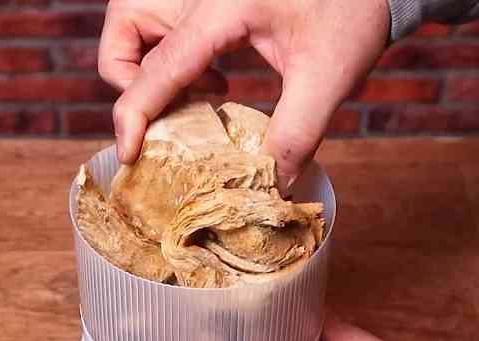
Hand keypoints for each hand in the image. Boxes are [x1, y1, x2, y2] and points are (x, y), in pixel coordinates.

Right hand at [99, 0, 389, 188]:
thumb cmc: (353, 10)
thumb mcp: (329, 77)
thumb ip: (296, 133)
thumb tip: (270, 185)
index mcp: (222, 7)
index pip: (158, 66)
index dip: (135, 114)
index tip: (129, 154)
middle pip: (124, 31)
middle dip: (133, 81)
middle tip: (177, 114)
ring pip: (134, 24)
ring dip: (147, 67)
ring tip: (199, 94)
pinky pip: (163, 25)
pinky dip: (170, 56)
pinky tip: (213, 76)